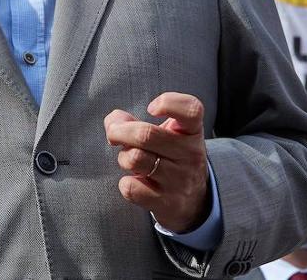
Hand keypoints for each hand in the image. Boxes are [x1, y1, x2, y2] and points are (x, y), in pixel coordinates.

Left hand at [104, 92, 209, 232]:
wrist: (194, 201)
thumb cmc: (172, 157)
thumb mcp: (166, 135)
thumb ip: (136, 121)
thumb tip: (113, 120)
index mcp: (192, 131)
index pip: (191, 109)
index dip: (168, 103)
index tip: (151, 108)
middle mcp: (190, 154)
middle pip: (146, 135)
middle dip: (119, 131)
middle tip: (113, 133)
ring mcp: (180, 180)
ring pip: (136, 159)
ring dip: (124, 157)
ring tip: (129, 159)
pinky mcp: (167, 203)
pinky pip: (131, 188)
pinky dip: (126, 183)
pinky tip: (135, 182)